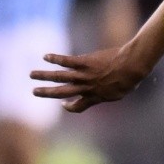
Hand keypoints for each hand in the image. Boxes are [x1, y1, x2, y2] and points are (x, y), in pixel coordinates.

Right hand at [31, 47, 145, 112]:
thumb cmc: (130, 79)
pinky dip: (55, 59)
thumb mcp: (120, 93)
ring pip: (59, 77)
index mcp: (95, 97)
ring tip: (31, 74)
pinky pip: (66, 61)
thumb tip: (110, 92)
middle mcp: (86, 88)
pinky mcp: (85, 62)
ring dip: (44, 76)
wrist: (132, 66)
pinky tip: (45, 56)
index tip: (63, 104)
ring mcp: (84, 75)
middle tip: (34, 91)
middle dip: (46, 93)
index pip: (77, 106)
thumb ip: (110, 93)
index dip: (69, 107)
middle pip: (61, 92)